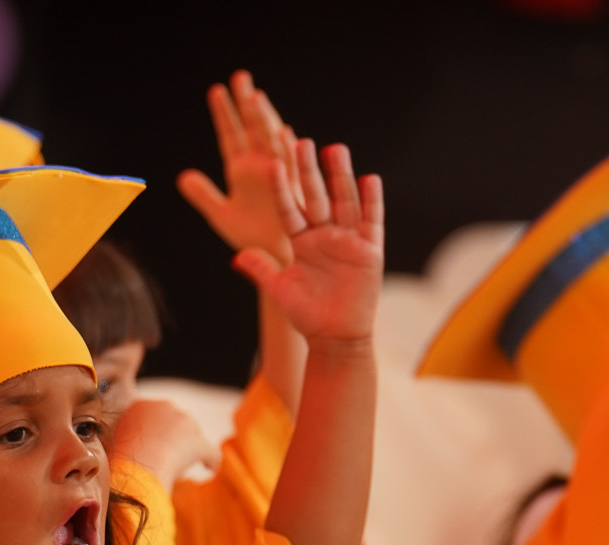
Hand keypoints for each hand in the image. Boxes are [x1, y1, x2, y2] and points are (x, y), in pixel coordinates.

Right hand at [109, 398, 219, 489]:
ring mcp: (184, 422)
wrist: (133, 468)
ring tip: (181, 465)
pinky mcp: (199, 443)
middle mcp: (165, 407)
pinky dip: (210, 460)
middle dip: (172, 437)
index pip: (154, 415)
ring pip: (191, 436)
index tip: (151, 444)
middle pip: (174, 422)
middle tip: (164, 456)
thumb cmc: (117, 459)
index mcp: (141, 405)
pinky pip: (209, 452)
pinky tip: (210, 467)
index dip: (155, 431)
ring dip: (188, 449)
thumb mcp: (109, 440)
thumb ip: (117, 436)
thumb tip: (107, 442)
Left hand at [178, 71, 303, 264]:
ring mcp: (278, 177)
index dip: (223, 114)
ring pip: (271, 143)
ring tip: (255, 97)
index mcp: (243, 172)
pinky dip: (286, 151)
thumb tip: (182, 176)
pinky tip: (281, 131)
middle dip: (246, 104)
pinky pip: (289, 169)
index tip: (216, 90)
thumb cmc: (252, 241)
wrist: (274, 262)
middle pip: (252, 130)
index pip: (231, 136)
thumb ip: (203, 195)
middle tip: (239, 77)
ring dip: (265, 121)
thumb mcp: (221, 215)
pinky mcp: (292, 193)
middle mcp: (261, 168)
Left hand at [233, 140, 383, 346]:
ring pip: (344, 202)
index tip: (272, 164)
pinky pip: (372, 222)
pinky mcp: (369, 251)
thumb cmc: (308, 316)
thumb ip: (261, 270)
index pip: (289, 209)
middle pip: (317, 197)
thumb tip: (237, 256)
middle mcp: (324, 235)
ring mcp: (348, 240)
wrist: (336, 338)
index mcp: (301, 241)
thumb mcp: (280, 290)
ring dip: (340, 177)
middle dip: (310, 172)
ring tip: (335, 149)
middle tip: (303, 143)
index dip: (281, 188)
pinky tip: (369, 179)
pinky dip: (371, 202)